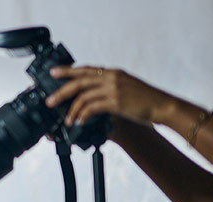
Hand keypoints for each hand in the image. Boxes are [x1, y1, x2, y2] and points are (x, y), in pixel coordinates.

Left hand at [46, 66, 179, 126]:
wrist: (162, 105)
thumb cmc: (145, 99)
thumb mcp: (126, 86)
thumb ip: (108, 87)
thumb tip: (91, 97)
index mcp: (113, 72)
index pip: (86, 69)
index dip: (68, 70)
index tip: (53, 72)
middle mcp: (111, 77)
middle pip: (79, 82)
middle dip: (61, 92)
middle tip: (49, 101)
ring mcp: (113, 89)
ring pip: (83, 97)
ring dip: (72, 110)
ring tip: (67, 120)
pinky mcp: (116, 102)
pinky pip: (92, 108)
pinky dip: (83, 115)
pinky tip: (80, 122)